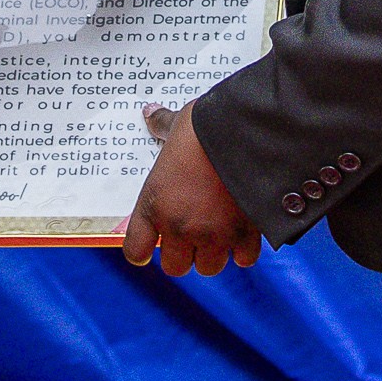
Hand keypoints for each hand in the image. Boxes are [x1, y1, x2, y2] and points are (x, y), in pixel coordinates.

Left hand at [125, 104, 259, 276]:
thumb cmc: (206, 126)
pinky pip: (243, 260)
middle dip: (185, 253)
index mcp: (155, 204)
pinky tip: (245, 233)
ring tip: (221, 232)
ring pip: (209, 267)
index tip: (152, 245)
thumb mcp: (177, 125)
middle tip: (194, 233)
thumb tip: (150, 113)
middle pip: (176, 267)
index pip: (135, 250)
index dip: (144, 250)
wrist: (246, 130)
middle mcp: (180, 226)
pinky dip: (245, 250)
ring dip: (214, 253)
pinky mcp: (245, 235)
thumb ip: (161, 124)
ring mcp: (213, 235)